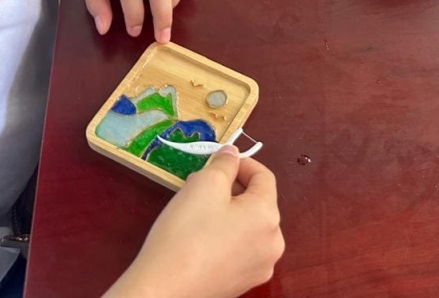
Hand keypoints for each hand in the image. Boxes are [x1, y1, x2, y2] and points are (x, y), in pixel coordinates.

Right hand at [108, 147, 283, 297]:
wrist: (165, 291)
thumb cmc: (186, 234)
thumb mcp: (204, 185)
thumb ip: (224, 164)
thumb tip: (233, 153)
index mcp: (269, 216)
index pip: (264, 176)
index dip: (241, 163)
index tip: (217, 160)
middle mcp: (273, 244)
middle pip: (257, 203)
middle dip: (231, 188)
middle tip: (200, 185)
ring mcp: (259, 267)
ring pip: (247, 226)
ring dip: (227, 211)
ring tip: (196, 211)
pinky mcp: (242, 283)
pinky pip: (239, 248)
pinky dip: (225, 236)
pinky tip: (199, 237)